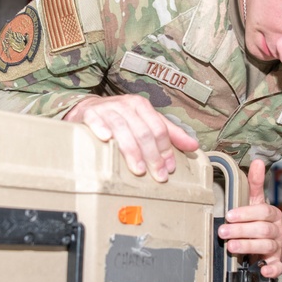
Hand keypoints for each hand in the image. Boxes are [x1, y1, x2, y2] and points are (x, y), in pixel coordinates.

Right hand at [63, 94, 198, 181]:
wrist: (87, 110)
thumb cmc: (120, 119)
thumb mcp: (145, 122)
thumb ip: (169, 133)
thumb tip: (194, 146)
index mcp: (142, 106)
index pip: (159, 129)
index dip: (166, 150)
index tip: (169, 169)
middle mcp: (126, 105)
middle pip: (143, 132)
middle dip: (152, 156)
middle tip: (158, 176)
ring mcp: (107, 109)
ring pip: (123, 129)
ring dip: (132, 151)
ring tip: (138, 170)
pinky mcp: (90, 114)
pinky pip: (96, 121)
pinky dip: (102, 129)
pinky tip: (107, 140)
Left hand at [218, 159, 281, 279]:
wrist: (277, 243)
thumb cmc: (260, 221)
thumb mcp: (257, 202)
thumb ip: (255, 184)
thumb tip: (257, 161)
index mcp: (272, 214)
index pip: (262, 211)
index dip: (246, 213)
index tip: (229, 215)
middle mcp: (277, 230)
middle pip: (262, 230)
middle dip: (241, 231)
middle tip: (222, 232)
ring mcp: (277, 247)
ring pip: (266, 246)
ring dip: (248, 246)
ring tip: (230, 247)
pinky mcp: (277, 263)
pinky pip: (278, 267)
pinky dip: (271, 270)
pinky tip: (262, 270)